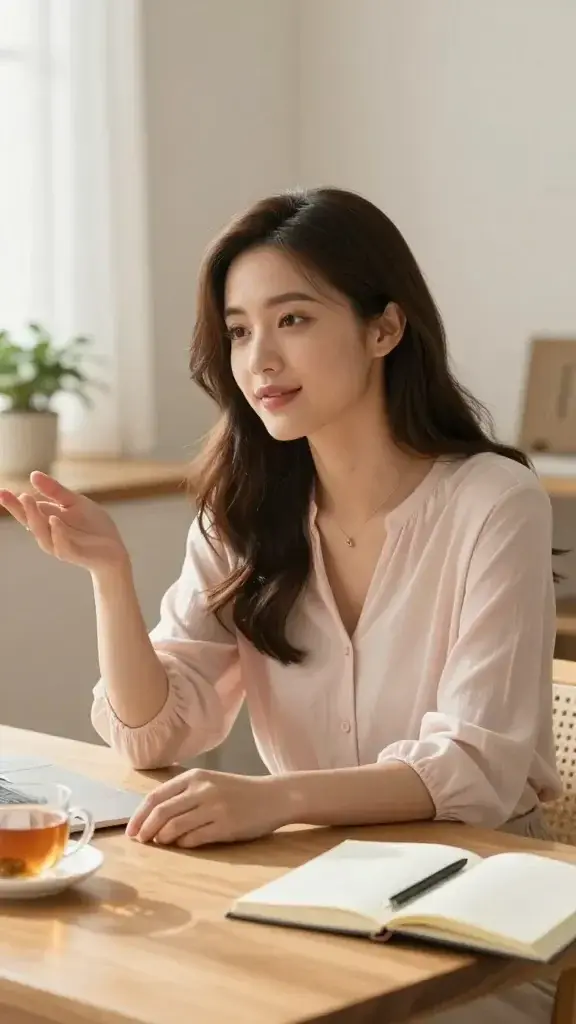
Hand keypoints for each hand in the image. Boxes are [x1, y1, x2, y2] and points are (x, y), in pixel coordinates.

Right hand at [0, 472, 129, 573]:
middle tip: (17, 494)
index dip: (13, 503)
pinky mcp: (74, 554)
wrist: (114, 550)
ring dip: (35, 517)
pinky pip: (62, 545)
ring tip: (29, 499)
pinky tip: (54, 520)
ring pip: (42, 533)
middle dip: (21, 509)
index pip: (26, 511)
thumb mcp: (75, 502)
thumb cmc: (93, 526)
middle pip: (30, 521)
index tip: (1, 491)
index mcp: (47, 520)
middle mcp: (49, 534)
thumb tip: (32, 474)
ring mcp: (60, 545)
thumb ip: (55, 491)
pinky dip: (57, 533)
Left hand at [126, 769, 285, 847]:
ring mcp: (214, 807)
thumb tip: (153, 817)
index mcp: (195, 777)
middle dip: (145, 829)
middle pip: (161, 812)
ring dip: (162, 838)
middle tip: (140, 841)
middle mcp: (202, 790)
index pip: (156, 796)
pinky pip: (195, 838)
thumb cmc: (239, 792)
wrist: (274, 796)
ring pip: (175, 826)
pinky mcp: (226, 826)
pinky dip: (183, 844)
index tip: (131, 830)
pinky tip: (182, 845)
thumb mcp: (210, 783)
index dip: (139, 815)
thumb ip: (185, 795)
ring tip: (159, 844)